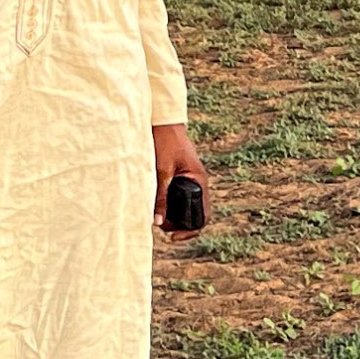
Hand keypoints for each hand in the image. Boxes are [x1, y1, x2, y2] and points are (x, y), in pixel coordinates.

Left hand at [153, 123, 205, 241]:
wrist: (162, 121)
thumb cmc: (164, 142)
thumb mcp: (161, 171)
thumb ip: (160, 196)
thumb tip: (158, 222)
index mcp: (199, 181)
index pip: (203, 216)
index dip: (191, 231)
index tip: (173, 237)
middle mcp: (197, 182)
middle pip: (193, 215)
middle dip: (179, 224)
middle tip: (160, 225)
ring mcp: (189, 180)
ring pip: (184, 207)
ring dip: (173, 215)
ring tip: (156, 215)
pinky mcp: (180, 176)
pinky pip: (178, 197)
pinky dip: (169, 204)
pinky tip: (156, 204)